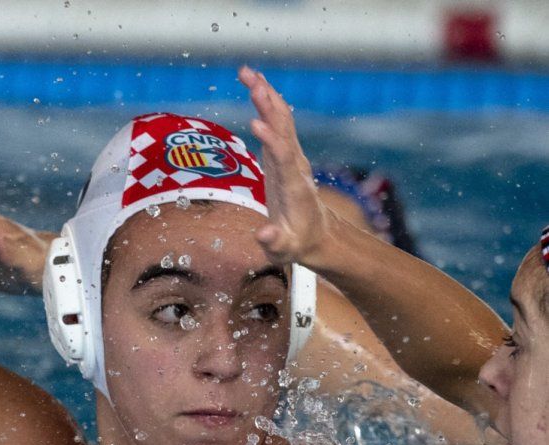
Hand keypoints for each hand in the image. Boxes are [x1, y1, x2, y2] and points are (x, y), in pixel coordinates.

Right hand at [239, 66, 331, 265]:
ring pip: (281, 120)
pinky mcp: (284, 156)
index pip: (283, 157)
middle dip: (267, 104)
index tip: (256, 121)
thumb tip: (264, 235)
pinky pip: (277, 124)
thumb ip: (274, 242)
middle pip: (283, 128)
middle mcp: (295, 165)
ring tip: (247, 73)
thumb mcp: (284, 249)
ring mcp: (291, 158)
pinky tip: (257, 87)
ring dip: (266, 95)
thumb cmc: (297, 244)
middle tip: (250, 80)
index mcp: (293, 186)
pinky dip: (267, 104)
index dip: (271, 139)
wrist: (318, 236)